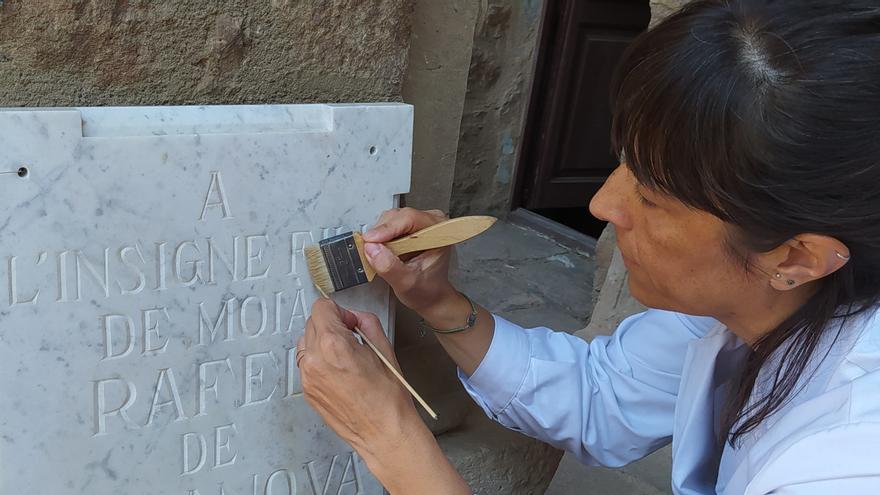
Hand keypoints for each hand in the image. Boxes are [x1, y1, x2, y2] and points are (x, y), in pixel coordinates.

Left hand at [297, 299, 425, 461]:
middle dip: (331, 326)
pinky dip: (320, 362)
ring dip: (322, 343)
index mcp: (334, 344)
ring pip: (306, 343)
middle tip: (352, 341)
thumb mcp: (384, 348)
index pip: (321, 307)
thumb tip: (353, 317)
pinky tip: (340, 374)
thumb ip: (366, 322)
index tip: (350, 323)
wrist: (383, 432)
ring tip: (344, 359)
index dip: (340, 312)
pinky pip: (307, 364)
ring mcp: (307, 377)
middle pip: (312, 323)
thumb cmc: (388, 397)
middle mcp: (314, 359)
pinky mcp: (307, 391)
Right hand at [362, 207, 457, 314]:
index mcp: (441, 232)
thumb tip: (372, 249)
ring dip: (379, 235)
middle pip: (398, 216)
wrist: (430, 296)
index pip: (411, 219)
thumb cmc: (427, 289)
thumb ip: (389, 267)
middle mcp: (432, 222)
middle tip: (372, 251)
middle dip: (381, 233)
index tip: (371, 240)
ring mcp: (419, 222)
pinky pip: (387, 224)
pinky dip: (380, 237)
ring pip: (390, 218)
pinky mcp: (408, 226)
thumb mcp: (406, 283)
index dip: (388, 228)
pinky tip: (383, 251)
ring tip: (382, 254)